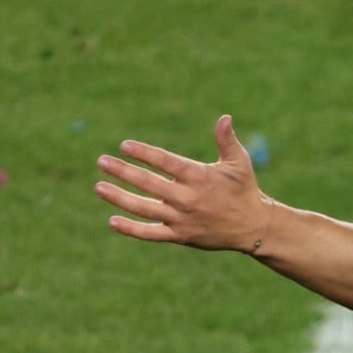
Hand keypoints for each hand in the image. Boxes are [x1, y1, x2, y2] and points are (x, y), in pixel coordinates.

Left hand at [95, 115, 271, 251]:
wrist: (254, 226)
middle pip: (148, 183)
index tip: (124, 145)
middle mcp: (187, 198)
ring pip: (144, 208)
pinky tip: (112, 221)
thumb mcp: (239, 162)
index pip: (165, 162)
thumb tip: (224, 117)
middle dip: (123, 171)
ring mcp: (182, 218)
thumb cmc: (245, 189)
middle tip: (101, 162)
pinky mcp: (180, 235)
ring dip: (119, 197)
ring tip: (99, 187)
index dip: (144, 153)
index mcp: (199, 177)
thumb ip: (226, 140)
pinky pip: (151, 233)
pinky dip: (131, 229)